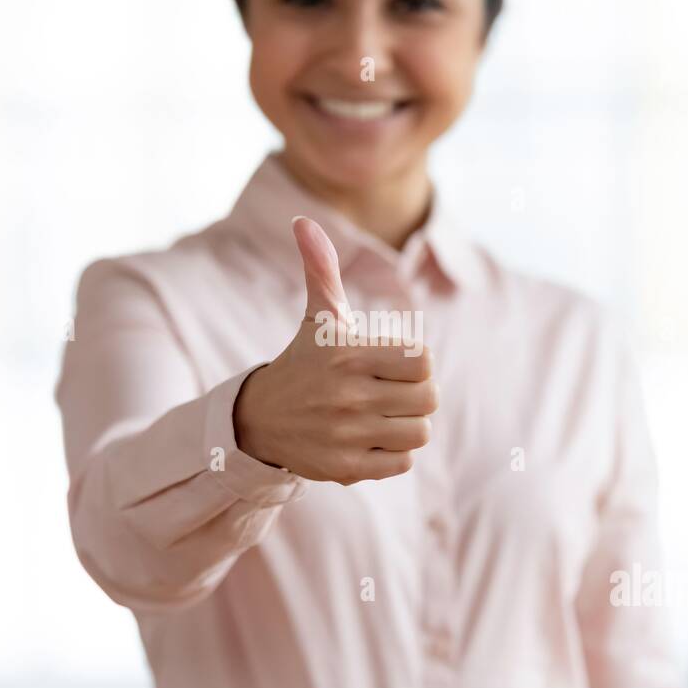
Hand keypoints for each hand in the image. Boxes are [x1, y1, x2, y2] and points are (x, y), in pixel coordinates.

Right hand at [233, 216, 437, 483]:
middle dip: (417, 396)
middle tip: (394, 392)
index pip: (423, 362)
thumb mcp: (316, 316)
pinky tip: (371, 439)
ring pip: (418, 433)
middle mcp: (347, 395)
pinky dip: (393, 454)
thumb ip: (320, 268)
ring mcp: (346, 434)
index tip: (395, 364)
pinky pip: (401, 463)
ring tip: (384, 416)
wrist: (259, 419)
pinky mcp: (345, 467)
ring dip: (408, 425)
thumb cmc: (304, 360)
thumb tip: (302, 221)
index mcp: (348, 354)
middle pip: (428, 399)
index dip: (416, 364)